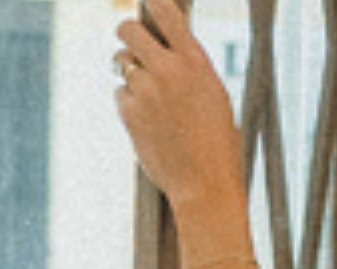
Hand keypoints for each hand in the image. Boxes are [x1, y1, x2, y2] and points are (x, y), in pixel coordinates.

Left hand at [112, 0, 243, 216]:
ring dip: (128, 71)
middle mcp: (168, 70)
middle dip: (127, 34)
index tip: (148, 5)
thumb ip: (189, 66)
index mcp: (196, 61)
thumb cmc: (217, 141)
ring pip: (120, 62)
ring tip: (148, 93)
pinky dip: (128, 102)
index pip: (166, 12)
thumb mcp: (213, 93)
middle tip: (133, 46)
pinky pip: (119, 93)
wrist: (205, 183)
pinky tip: (147, 120)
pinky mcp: (129, 113)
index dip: (152, 4)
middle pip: (127, 29)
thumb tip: (165, 44)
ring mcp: (146, 91)